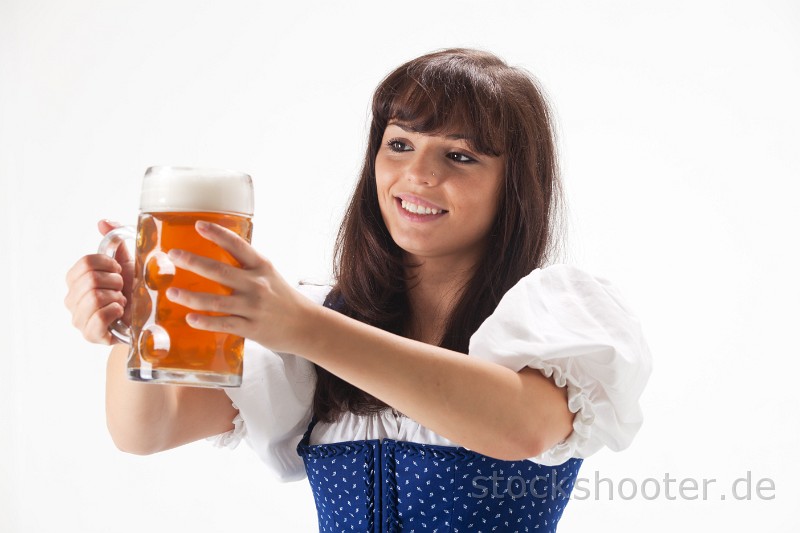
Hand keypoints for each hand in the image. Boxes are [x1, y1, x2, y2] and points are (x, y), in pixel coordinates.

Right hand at [65, 220, 134, 343]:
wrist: (147, 316)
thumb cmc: (134, 289)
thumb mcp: (127, 262)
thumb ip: (115, 240)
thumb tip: (103, 222)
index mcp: (76, 279)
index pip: (85, 263)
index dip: (108, 264)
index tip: (119, 270)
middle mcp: (72, 299)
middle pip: (90, 280)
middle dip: (115, 282)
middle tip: (122, 289)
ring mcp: (79, 318)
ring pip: (93, 298)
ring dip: (116, 297)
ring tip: (122, 302)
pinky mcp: (90, 335)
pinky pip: (98, 318)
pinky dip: (114, 312)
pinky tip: (120, 312)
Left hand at [164, 221, 314, 353]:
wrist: (306, 325)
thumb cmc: (283, 299)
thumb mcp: (269, 276)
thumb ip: (246, 268)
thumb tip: (214, 259)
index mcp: (262, 267)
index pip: (238, 246)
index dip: (218, 234)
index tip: (198, 225)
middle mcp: (257, 285)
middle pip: (221, 272)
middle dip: (194, 262)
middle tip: (173, 254)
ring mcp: (254, 307)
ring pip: (217, 302)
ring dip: (192, 297)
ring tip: (171, 292)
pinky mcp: (252, 328)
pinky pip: (225, 324)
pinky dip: (206, 322)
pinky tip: (189, 319)